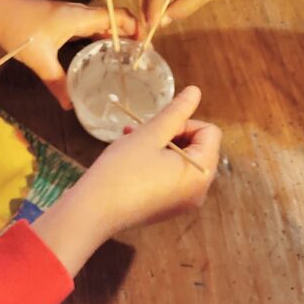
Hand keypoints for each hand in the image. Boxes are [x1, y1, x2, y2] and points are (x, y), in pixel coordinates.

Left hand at [0, 0, 136, 108]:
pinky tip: (100, 55)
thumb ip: (57, 82)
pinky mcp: (63, 22)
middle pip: (114, 19)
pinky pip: (90, 28)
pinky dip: (101, 38)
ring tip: (126, 59)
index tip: (146, 47)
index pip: (119, 16)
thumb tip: (70, 106)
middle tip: (140, 59)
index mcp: (80, 17)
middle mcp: (80, 14)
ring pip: (102, 24)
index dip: (136, 27)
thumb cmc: (18, 29)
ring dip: (116, 37)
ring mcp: (71, 16)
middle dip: (131, 36)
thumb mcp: (39, 59)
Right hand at [32, 86, 221, 274]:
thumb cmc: (122, 170)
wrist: (93, 212)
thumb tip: (196, 91)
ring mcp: (183, 202)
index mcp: (201, 173)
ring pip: (181, 160)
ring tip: (131, 138)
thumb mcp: (150, 134)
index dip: (184, 123)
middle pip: (198, 146)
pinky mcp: (167, 208)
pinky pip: (171, 176)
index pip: (210, 132)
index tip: (157, 128)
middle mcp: (199, 191)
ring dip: (160, 145)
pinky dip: (156, 162)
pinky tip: (131, 156)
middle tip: (142, 130)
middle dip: (171, 134)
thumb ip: (176, 112)